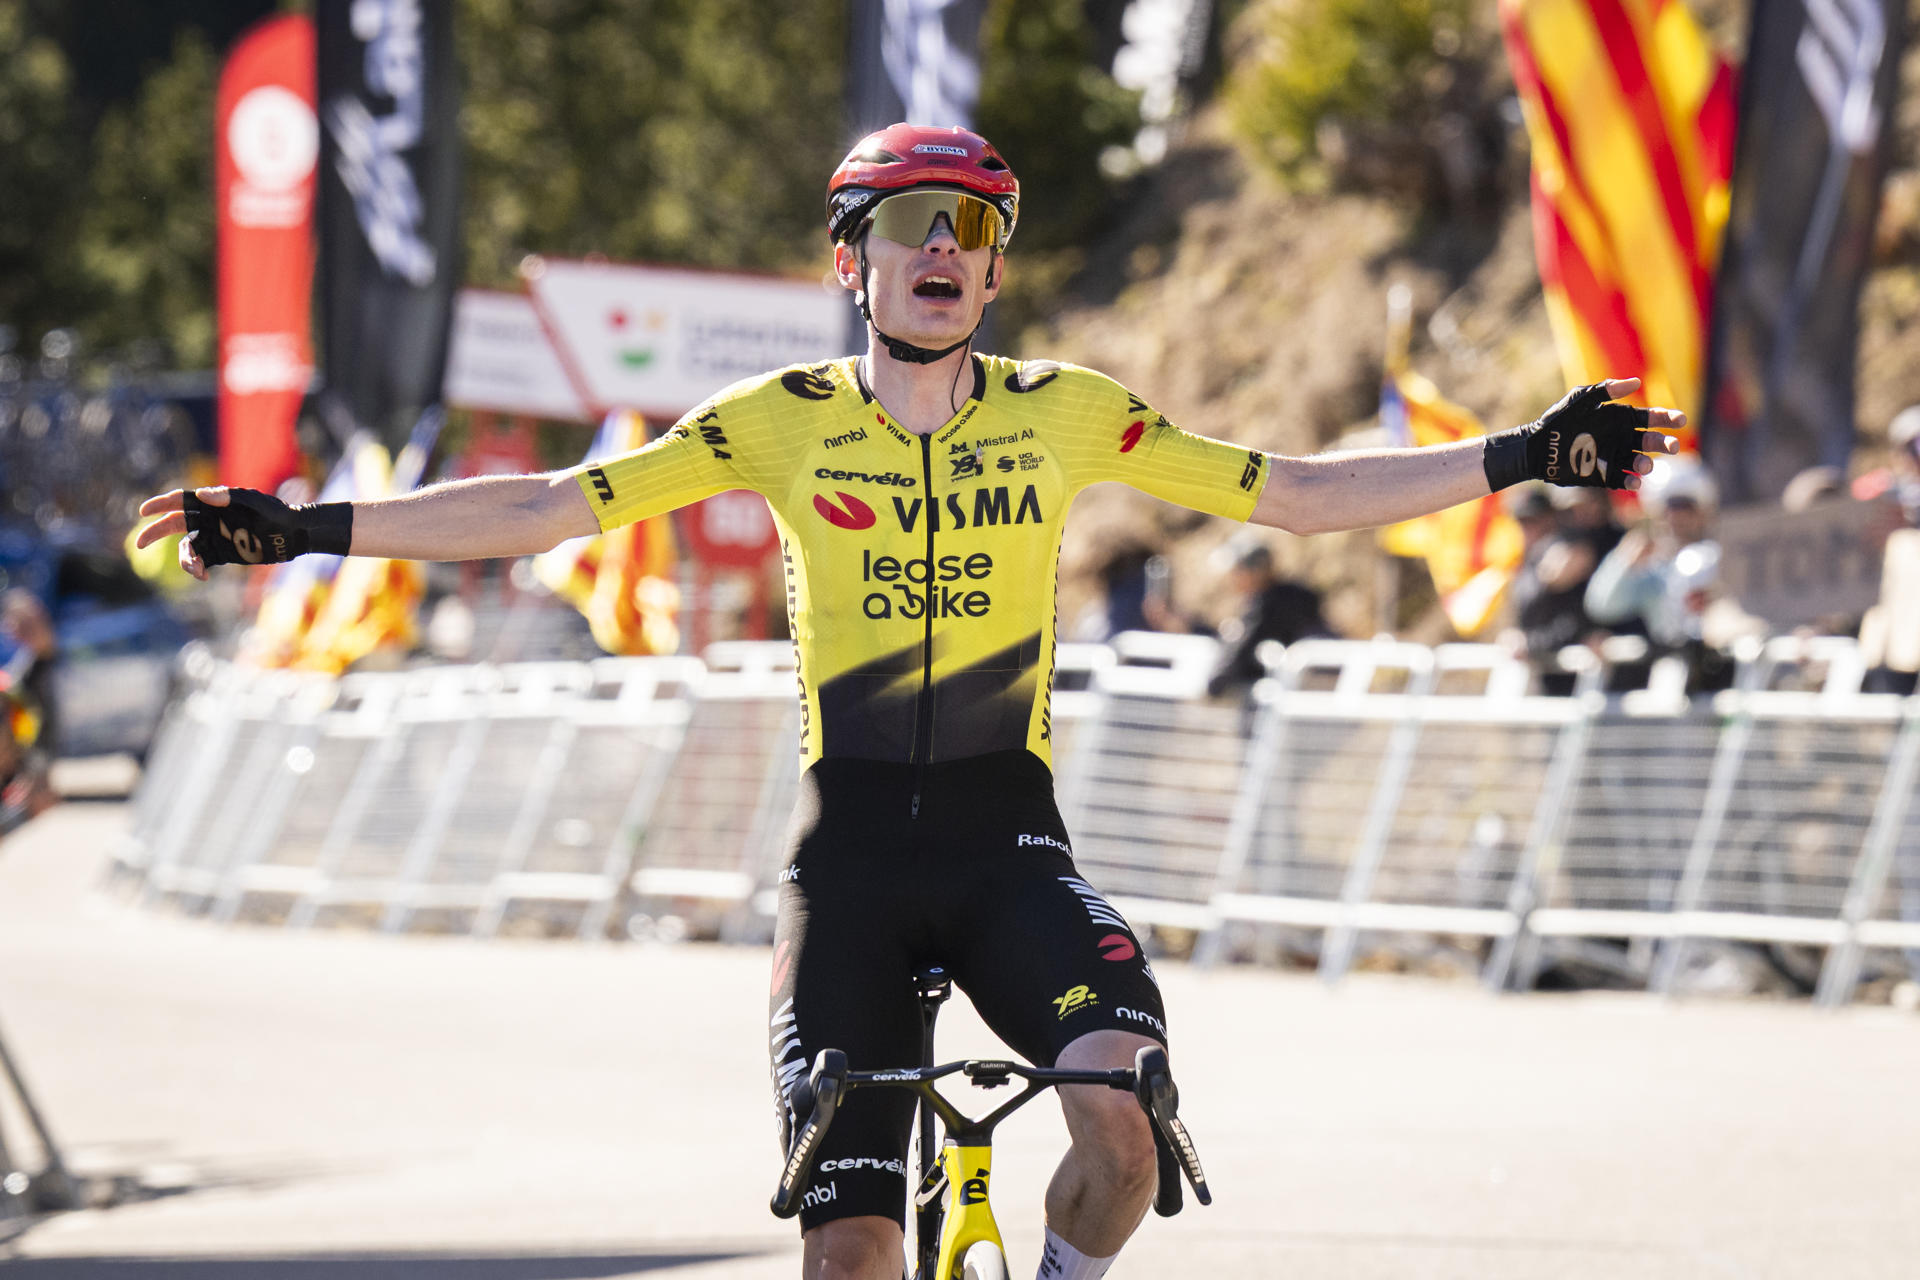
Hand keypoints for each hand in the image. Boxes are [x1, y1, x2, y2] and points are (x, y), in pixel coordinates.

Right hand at [137, 486, 352, 579]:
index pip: (181, 501)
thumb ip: (229, 497)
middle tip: (140, 544)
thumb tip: (203, 496)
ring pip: (188, 548)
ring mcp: (215, 537)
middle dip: (156, 532)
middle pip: (175, 524)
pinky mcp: (223, 554)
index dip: (161, 504)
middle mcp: (210, 519)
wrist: (294, 534)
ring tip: (195, 569)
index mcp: (214, 503)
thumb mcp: (255, 502)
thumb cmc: (276, 512)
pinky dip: (196, 570)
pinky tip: (202, 576)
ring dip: (185, 559)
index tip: (144, 511)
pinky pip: (201, 562)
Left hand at [1483, 378, 1683, 491]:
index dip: (1667, 419)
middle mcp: (1621, 438)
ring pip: (1639, 461)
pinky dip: (1631, 480)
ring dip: (1647, 463)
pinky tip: (1635, 481)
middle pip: (1651, 441)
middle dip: (1664, 443)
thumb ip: (1606, 389)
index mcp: (1620, 419)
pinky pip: (1622, 479)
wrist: (1537, 447)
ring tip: (1646, 464)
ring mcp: (1614, 457)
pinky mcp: (1603, 475)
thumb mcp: (1580, 399)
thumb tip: (1636, 382)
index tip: (1680, 421)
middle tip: (1673, 447)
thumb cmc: (1558, 420)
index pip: (1651, 418)